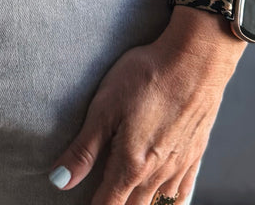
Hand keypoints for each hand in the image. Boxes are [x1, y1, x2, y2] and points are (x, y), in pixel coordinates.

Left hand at [48, 8, 243, 202]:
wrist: (195, 63)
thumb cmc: (146, 78)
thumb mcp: (104, 108)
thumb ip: (84, 149)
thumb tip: (60, 181)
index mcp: (131, 164)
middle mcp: (157, 174)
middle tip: (102, 200)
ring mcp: (179, 168)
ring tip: (127, 200)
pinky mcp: (195, 156)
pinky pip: (182, 195)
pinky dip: (170, 204)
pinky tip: (164, 202)